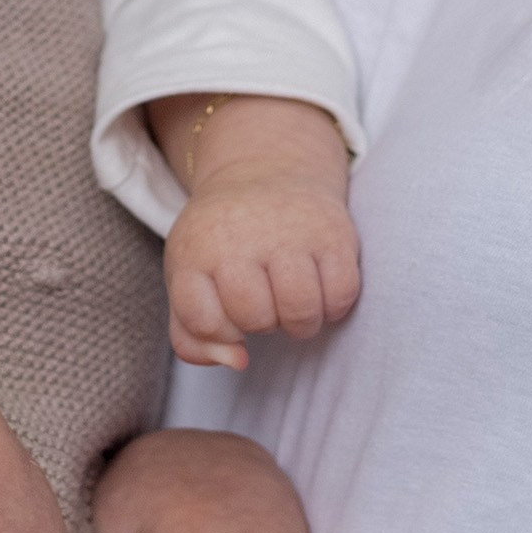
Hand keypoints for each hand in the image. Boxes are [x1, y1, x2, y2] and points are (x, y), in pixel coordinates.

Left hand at [154, 97, 360, 369]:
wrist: (267, 170)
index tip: (226, 312)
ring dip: (300, 322)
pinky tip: (319, 288)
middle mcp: (239, 236)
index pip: (202, 321)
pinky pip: (341, 296)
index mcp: (195, 249)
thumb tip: (238, 362)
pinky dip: (333, 306)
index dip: (219, 331)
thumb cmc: (224, 242)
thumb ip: (193, 335)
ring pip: (300, 312)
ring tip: (291, 302)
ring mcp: (289, 232)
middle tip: (264, 300)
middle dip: (261, 324)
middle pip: (255, 318)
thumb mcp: (190, 279)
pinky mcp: (333, 232)